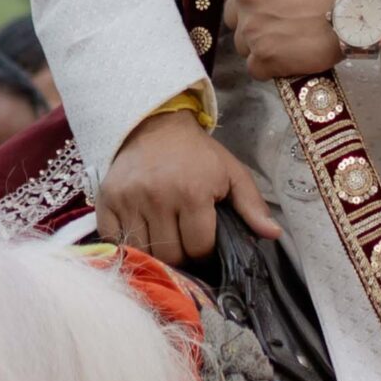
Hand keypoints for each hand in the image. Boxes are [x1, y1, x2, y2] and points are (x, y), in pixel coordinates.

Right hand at [96, 113, 279, 265]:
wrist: (154, 123)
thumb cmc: (197, 153)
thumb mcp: (230, 171)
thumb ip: (252, 204)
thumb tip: (273, 235)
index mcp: (193, 191)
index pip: (199, 248)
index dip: (205, 253)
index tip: (205, 246)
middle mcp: (158, 197)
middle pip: (171, 256)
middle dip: (182, 258)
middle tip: (185, 246)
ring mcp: (129, 199)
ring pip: (143, 253)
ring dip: (156, 254)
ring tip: (165, 241)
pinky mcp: (107, 201)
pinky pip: (116, 242)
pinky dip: (128, 246)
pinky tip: (141, 236)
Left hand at [215, 0, 364, 80]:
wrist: (355, 8)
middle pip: (233, 15)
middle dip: (250, 18)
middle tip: (275, 20)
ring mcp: (251, 30)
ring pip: (242, 43)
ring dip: (259, 43)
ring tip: (285, 41)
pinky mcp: (263, 58)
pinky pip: (255, 68)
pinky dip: (268, 66)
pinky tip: (287, 59)